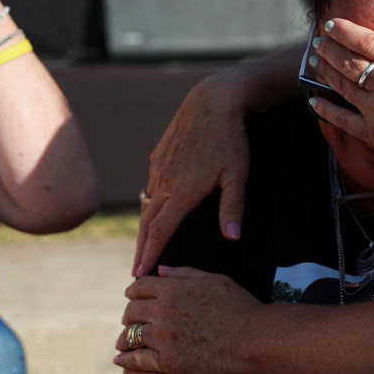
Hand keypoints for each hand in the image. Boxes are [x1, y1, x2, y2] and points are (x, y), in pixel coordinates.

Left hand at [116, 266, 258, 373]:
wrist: (252, 339)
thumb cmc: (240, 307)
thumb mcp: (215, 280)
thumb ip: (185, 274)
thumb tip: (162, 270)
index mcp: (172, 289)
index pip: (139, 287)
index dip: (133, 292)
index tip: (131, 297)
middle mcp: (162, 311)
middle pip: (131, 311)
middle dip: (128, 315)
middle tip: (128, 320)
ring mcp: (162, 337)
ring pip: (130, 336)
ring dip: (123, 338)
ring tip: (122, 342)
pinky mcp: (167, 362)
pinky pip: (137, 360)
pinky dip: (125, 360)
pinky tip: (120, 360)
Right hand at [133, 74, 251, 276]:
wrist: (213, 100)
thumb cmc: (230, 138)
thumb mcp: (237, 175)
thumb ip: (233, 208)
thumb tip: (232, 238)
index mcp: (181, 192)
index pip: (160, 232)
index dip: (149, 254)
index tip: (139, 273)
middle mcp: (164, 182)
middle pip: (147, 224)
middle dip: (141, 249)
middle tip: (136, 272)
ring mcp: (159, 168)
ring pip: (147, 205)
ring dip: (146, 228)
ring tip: (145, 247)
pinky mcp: (158, 156)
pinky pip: (151, 185)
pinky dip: (150, 204)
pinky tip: (154, 212)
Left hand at [311, 18, 373, 221]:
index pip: (370, 42)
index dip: (347, 30)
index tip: (332, 23)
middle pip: (350, 61)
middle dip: (331, 48)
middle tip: (319, 40)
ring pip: (342, 85)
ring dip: (325, 71)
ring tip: (315, 60)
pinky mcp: (373, 134)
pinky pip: (341, 120)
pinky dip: (325, 109)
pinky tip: (313, 100)